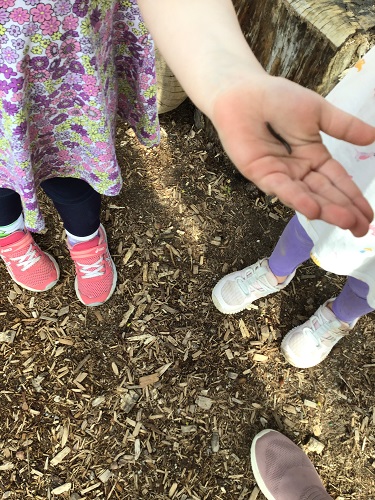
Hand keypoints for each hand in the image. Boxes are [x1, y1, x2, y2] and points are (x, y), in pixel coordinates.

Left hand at [212, 74, 374, 236]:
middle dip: (343, 211)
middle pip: (324, 193)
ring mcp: (280, 174)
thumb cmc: (277, 98)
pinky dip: (297, 199)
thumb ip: (343, 127)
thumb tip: (373, 137)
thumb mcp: (318, 112)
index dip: (353, 198)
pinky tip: (313, 210)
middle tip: (361, 229)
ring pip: (306, 195)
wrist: (244, 90)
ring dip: (326, 210)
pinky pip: (282, 188)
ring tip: (346, 222)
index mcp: (313, 156)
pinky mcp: (261, 174)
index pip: (337, 181)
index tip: (369, 217)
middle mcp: (298, 170)